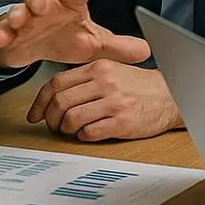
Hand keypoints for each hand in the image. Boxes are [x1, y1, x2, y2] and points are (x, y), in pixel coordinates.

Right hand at [0, 0, 149, 70]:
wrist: (31, 45)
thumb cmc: (63, 38)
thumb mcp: (91, 44)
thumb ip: (116, 47)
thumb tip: (146, 50)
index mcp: (68, 8)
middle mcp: (45, 9)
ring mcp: (24, 19)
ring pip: (19, 11)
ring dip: (17, 13)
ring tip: (17, 18)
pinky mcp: (7, 33)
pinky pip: (1, 32)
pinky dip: (0, 34)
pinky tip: (1, 37)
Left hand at [26, 60, 181, 140]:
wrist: (169, 96)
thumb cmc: (139, 86)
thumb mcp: (111, 71)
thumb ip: (85, 80)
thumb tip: (56, 96)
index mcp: (98, 68)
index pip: (57, 83)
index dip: (40, 102)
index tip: (35, 114)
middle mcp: (104, 82)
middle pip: (60, 102)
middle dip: (51, 118)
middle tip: (54, 125)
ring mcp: (113, 102)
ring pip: (71, 118)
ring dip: (66, 129)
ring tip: (72, 130)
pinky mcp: (122, 121)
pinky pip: (90, 132)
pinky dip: (83, 136)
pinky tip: (88, 133)